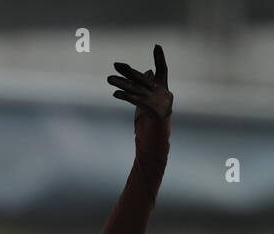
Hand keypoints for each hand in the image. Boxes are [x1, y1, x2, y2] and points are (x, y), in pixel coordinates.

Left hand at [107, 44, 171, 193]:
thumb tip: (146, 72)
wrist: (156, 148)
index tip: (157, 45)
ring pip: (137, 90)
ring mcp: (161, 104)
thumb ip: (145, 88)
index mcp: (163, 91)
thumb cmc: (150, 128)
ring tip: (109, 79)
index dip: (160, 58)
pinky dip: (126, 97)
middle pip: (144, 79)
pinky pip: (137, 102)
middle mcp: (164, 95)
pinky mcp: (154, 113)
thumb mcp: (146, 105)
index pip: (163, 70)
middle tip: (115, 64)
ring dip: (121, 84)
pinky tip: (116, 94)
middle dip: (128, 71)